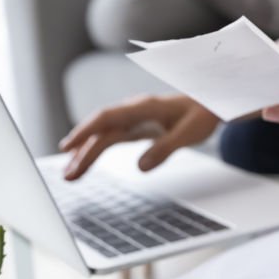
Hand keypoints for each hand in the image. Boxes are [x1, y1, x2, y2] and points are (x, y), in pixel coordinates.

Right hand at [59, 95, 218, 178]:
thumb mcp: (190, 133)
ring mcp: (133, 118)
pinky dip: (96, 149)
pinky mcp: (135, 127)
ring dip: (85, 152)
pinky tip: (83, 160)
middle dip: (81, 151)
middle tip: (67, 175)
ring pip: (103, 134)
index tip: (69, 146)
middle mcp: (134, 110)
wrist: (211, 103)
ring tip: (69, 174)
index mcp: (144, 107)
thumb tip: (140, 167)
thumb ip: (165, 148)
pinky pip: (110, 137)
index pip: (107, 118)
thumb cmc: (202, 115)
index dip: (86, 131)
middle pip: (101, 130)